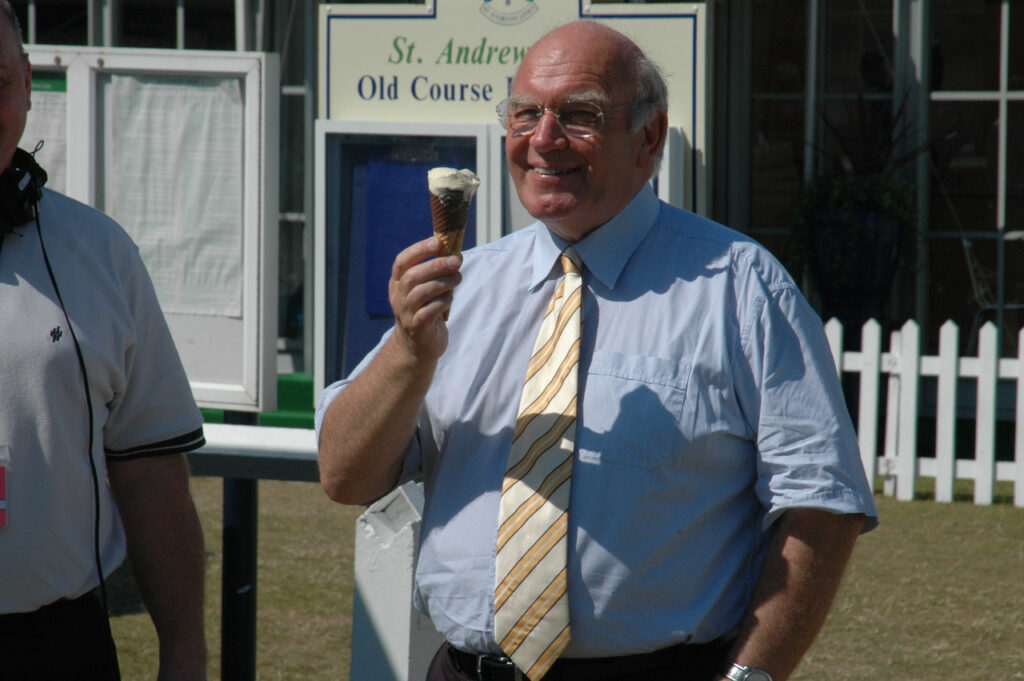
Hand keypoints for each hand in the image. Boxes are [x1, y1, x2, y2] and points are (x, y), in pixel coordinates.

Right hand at [388, 236, 461, 360]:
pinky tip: (450, 299)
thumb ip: (437, 273)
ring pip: (421, 293)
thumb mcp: (427, 289)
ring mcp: (405, 313)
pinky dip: (443, 302)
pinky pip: (429, 311)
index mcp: (397, 282)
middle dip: (436, 265)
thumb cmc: (426, 310)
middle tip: (456, 262)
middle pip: (413, 276)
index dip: (419, 250)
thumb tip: (456, 255)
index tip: (437, 242)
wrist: (417, 346)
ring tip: (458, 278)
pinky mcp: (417, 328)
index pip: (401, 262)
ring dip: (443, 283)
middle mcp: (398, 296)